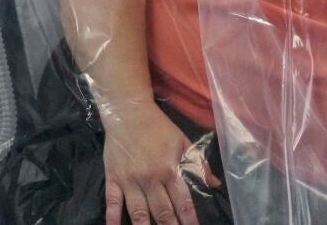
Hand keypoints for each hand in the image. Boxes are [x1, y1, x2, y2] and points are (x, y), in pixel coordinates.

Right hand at [101, 104, 214, 224]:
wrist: (128, 112)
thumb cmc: (158, 127)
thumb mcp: (183, 142)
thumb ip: (198, 164)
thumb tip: (213, 183)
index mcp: (169, 169)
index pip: (182, 201)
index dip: (188, 218)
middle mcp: (150, 179)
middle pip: (162, 211)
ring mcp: (130, 180)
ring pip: (139, 212)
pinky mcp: (113, 178)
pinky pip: (112, 202)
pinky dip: (113, 218)